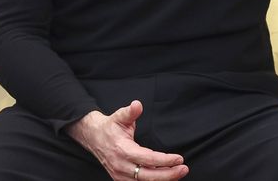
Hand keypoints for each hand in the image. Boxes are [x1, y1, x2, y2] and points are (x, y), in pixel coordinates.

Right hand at [66, 101, 187, 180]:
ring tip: (178, 173)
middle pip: (147, 176)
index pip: (147, 159)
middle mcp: (121, 166)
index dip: (164, 160)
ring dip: (162, 180)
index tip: (179, 159)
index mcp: (122, 150)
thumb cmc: (110, 127)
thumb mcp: (120, 116)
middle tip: (184, 169)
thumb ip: (130, 112)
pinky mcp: (120, 179)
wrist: (93, 137)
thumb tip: (137, 104)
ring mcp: (120, 175)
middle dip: (168, 175)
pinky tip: (166, 177)